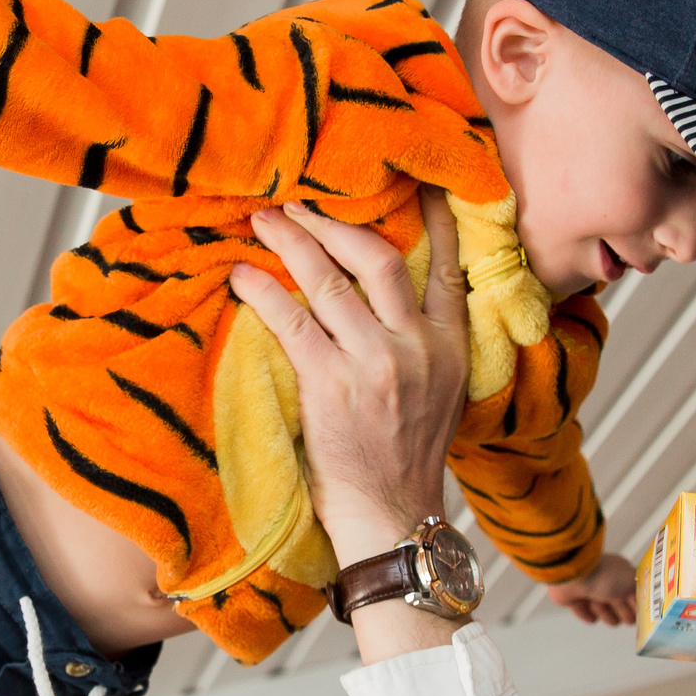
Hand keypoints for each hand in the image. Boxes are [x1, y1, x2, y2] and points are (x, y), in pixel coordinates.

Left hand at [227, 193, 468, 562]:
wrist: (390, 515)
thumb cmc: (405, 456)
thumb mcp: (441, 393)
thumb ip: (428, 340)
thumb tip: (393, 291)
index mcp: (451, 346)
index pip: (449, 265)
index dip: (433, 217)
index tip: (411, 179)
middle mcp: (418, 347)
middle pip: (379, 257)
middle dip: (334, 221)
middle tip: (300, 201)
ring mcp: (376, 364)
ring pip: (331, 279)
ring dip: (292, 242)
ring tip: (265, 222)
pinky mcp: (332, 385)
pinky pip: (292, 320)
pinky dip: (264, 291)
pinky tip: (244, 276)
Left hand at [547, 553, 636, 626]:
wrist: (573, 576)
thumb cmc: (604, 575)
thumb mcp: (633, 580)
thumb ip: (644, 593)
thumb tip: (647, 605)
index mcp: (625, 578)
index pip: (639, 603)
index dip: (635, 606)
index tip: (630, 601)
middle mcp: (613, 588)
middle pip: (627, 615)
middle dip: (618, 609)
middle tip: (610, 597)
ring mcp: (597, 596)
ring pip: (611, 619)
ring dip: (603, 610)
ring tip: (594, 598)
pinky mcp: (582, 604)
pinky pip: (591, 619)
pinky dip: (587, 612)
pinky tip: (582, 601)